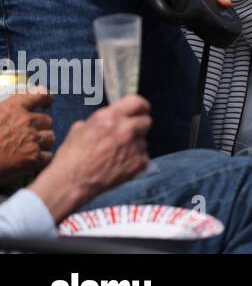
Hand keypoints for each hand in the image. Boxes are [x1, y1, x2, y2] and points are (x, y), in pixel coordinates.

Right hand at [0, 88, 54, 187]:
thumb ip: (6, 111)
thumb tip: (17, 109)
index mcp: (12, 108)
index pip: (39, 95)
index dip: (46, 99)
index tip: (47, 105)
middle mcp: (25, 121)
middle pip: (47, 121)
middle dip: (41, 128)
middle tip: (30, 136)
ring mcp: (31, 139)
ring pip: (50, 138)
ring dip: (43, 143)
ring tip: (29, 149)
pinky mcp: (33, 158)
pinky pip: (47, 156)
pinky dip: (41, 159)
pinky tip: (30, 162)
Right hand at [29, 96, 149, 220]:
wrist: (70, 183)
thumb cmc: (71, 157)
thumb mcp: (80, 129)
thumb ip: (100, 120)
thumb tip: (109, 118)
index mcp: (111, 117)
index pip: (138, 102)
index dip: (140, 107)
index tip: (140, 112)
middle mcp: (126, 129)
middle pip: (146, 121)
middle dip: (138, 128)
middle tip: (127, 136)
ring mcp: (134, 146)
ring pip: (144, 141)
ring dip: (134, 146)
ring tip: (117, 155)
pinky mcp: (139, 163)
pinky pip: (144, 157)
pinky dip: (135, 161)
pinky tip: (120, 166)